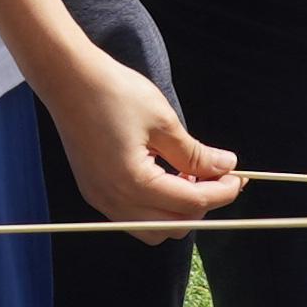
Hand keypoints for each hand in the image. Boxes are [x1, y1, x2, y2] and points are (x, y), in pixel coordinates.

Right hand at [47, 54, 240, 227]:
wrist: (68, 78)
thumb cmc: (113, 93)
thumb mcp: (164, 121)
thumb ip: (195, 154)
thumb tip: (225, 168)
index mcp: (133, 183)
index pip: (190, 204)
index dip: (221, 192)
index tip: (238, 177)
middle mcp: (114, 200)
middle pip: (172, 227)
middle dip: (200, 206)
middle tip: (217, 176)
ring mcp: (101, 198)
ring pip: (151, 228)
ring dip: (176, 210)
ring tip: (189, 175)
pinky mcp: (94, 190)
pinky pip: (132, 215)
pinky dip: (155, 205)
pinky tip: (165, 175)